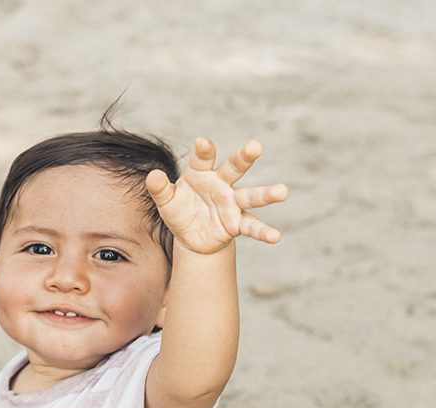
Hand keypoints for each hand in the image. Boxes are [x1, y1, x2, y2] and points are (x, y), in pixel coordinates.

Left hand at [146, 137, 287, 254]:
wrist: (191, 235)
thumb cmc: (180, 210)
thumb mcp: (166, 201)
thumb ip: (160, 189)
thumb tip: (152, 176)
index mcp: (201, 172)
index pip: (203, 158)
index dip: (203, 150)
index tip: (202, 143)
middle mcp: (221, 184)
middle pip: (234, 167)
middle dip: (244, 157)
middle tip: (255, 146)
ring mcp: (232, 203)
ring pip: (251, 195)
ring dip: (266, 194)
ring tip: (282, 191)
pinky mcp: (237, 223)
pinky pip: (252, 226)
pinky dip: (263, 232)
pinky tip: (275, 237)